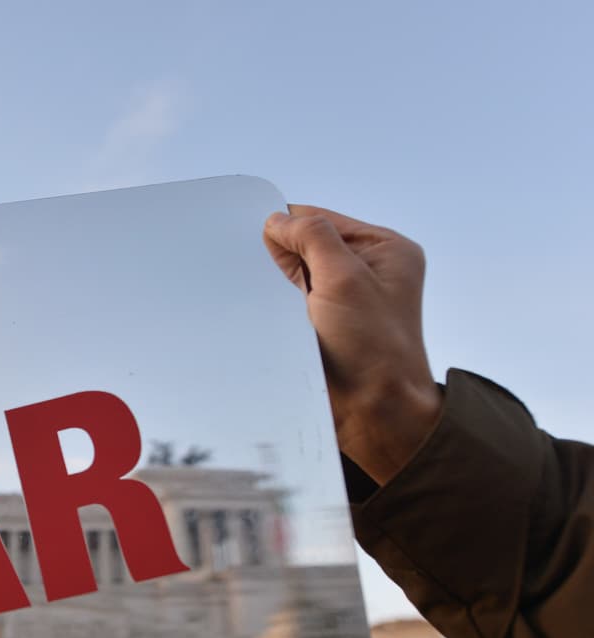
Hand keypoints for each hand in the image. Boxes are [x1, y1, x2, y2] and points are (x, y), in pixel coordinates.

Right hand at [263, 206, 442, 484]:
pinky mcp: (325, 327)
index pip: (322, 221)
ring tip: (272, 302)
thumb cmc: (374, 350)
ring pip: (295, 277)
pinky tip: (268, 315)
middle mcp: (367, 272)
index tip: (255, 235)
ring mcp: (345, 301)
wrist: (375, 413)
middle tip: (262, 274)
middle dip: (281, 258)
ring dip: (277, 287)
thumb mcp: (345, 279)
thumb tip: (277, 220)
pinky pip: (291, 305)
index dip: (288, 226)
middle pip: (306, 247)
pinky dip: (276, 307)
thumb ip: (312, 239)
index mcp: (385, 250)